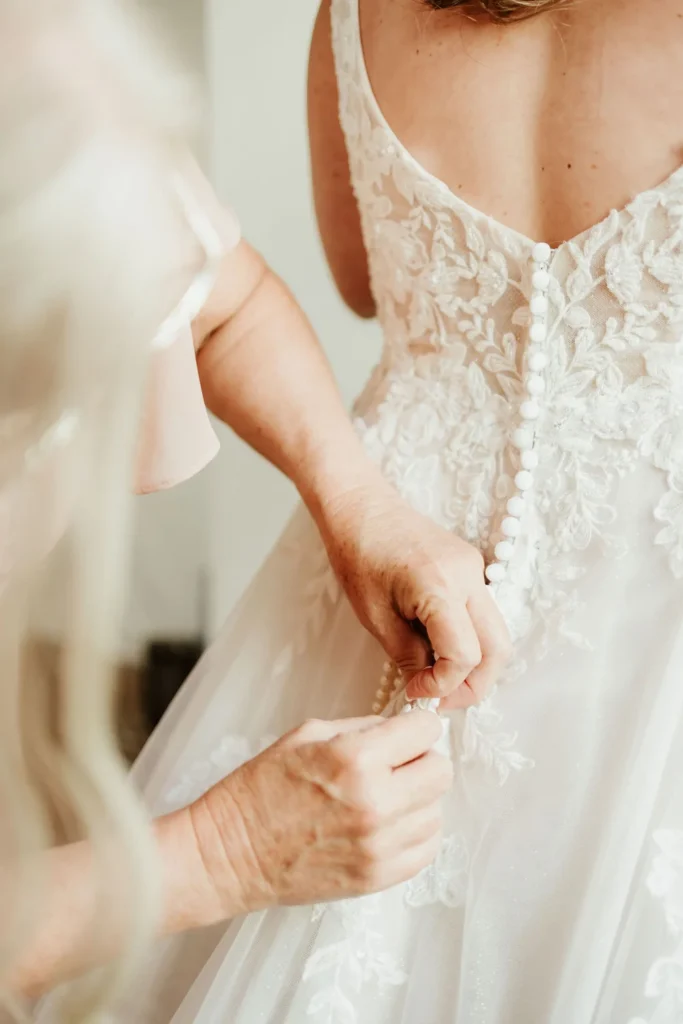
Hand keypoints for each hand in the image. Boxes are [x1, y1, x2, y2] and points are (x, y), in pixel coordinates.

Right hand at [191, 712, 451, 912]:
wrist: (230, 852)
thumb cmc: (261, 790)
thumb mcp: (307, 735)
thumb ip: (363, 728)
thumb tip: (404, 728)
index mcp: (355, 759)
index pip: (426, 731)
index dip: (417, 727)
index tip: (407, 732)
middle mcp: (375, 803)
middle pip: (441, 772)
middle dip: (422, 761)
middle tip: (397, 764)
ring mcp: (379, 846)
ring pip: (437, 812)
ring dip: (418, 800)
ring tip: (386, 797)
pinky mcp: (377, 877)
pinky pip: (426, 849)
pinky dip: (414, 833)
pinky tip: (387, 825)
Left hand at [317, 480, 511, 707]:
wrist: (362, 507)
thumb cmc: (358, 554)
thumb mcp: (375, 616)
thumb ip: (407, 656)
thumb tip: (428, 687)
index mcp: (438, 586)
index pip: (464, 655)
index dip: (444, 685)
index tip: (417, 693)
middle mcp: (468, 576)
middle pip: (498, 649)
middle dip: (474, 684)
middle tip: (440, 699)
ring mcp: (475, 569)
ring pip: (497, 633)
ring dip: (475, 664)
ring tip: (439, 678)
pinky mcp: (472, 567)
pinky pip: (483, 613)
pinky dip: (470, 639)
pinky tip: (439, 647)